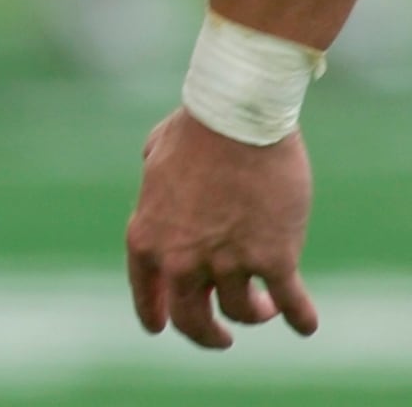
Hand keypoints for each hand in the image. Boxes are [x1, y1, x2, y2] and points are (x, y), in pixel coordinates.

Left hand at [126, 106, 316, 348]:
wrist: (237, 115)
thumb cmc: (198, 125)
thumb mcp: (156, 153)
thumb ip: (156, 184)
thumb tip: (160, 190)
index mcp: (148, 234)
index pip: (146, 292)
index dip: (154, 313)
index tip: (161, 327)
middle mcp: (182, 258)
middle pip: (192, 320)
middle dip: (208, 334)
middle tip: (222, 336)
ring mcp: (228, 262)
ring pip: (242, 313)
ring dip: (253, 313)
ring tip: (262, 305)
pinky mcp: (273, 259)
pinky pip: (291, 307)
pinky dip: (300, 318)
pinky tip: (304, 322)